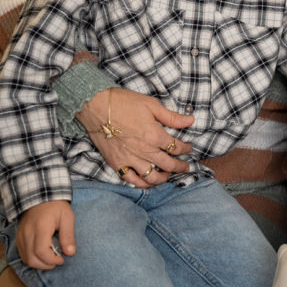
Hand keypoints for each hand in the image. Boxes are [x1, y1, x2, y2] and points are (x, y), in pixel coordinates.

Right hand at [16, 201, 75, 268]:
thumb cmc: (56, 206)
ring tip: (51, 258)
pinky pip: (22, 254)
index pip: (41, 251)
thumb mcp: (67, 217)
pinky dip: (32, 259)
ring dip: (39, 264)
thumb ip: (68, 236)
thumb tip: (70, 253)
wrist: (40, 196)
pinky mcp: (18, 238)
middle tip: (57, 261)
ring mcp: (20, 236)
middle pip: (31, 259)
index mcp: (40, 227)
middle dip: (46, 265)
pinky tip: (42, 255)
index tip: (62, 259)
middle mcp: (27, 233)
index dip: (52, 260)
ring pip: (26, 259)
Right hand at [77, 88, 193, 186]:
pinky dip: (142, 183)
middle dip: (180, 167)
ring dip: (163, 178)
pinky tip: (147, 181)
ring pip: (152, 177)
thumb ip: (172, 117)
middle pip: (168, 165)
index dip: (185, 149)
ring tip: (168, 176)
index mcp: (155, 136)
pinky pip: (131, 180)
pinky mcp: (117, 163)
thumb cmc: (124, 103)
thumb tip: (190, 121)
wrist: (96, 106)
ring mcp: (130, 159)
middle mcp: (144, 151)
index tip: (189, 149)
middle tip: (185, 167)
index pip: (176, 147)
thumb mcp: (152, 105)